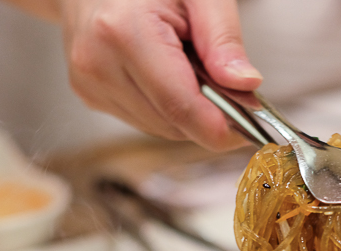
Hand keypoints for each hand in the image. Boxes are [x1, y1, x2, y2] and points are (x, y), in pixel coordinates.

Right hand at [57, 0, 262, 150]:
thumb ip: (223, 39)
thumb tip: (245, 85)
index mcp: (124, 32)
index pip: (180, 107)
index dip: (220, 128)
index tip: (250, 128)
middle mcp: (99, 63)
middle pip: (173, 122)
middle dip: (207, 113)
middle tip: (222, 80)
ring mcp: (90, 83)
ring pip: (160, 127)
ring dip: (186, 110)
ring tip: (186, 64)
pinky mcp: (90, 94)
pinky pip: (143, 119)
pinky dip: (165, 106)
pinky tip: (164, 72)